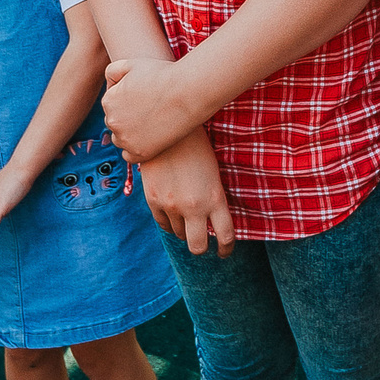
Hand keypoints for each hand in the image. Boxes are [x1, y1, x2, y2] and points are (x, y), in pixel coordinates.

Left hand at [102, 56, 205, 163]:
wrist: (188, 92)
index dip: (128, 101)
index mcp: (108, 101)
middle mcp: (112, 122)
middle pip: (115, 122)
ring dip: (131, 134)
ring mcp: (126, 139)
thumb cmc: (162, 74)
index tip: (144, 97)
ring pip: (121, 139)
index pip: (112, 105)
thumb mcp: (131, 63)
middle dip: (128, 117)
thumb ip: (112, 71)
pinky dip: (136, 149)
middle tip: (150, 110)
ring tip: (152, 123)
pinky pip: (129, 156)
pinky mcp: (140, 153)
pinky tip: (150, 138)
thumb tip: (109, 87)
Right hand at [139, 131, 235, 256]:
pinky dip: (169, 222)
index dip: (225, 249)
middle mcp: (194, 206)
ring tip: (187, 219)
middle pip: (198, 246)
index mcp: (215, 198)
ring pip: (179, 235)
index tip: (223, 251)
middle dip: (202, 247)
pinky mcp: (154, 200)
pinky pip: (162, 224)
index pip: (225, 236)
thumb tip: (212, 222)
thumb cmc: (198, 147)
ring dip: (185, 230)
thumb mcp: (213, 172)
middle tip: (203, 242)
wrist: (168, 128)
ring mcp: (171, 205)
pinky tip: (173, 214)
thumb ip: (214, 198)